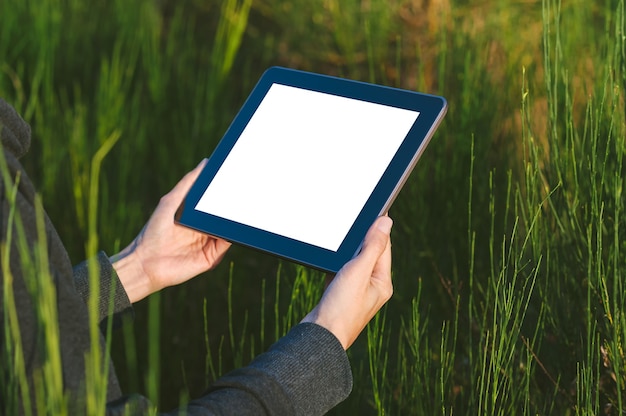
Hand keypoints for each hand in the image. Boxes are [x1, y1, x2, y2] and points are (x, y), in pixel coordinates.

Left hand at [111, 159, 231, 302]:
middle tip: (245, 189)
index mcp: (196, 215)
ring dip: (235, 218)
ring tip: (243, 204)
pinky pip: (227, 243)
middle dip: (234, 203)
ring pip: (229, 227)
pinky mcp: (213, 256)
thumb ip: (188, 183)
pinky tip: (233, 224)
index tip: (236, 175)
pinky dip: (233, 234)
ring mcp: (210, 243)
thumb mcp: (171, 201)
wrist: (147, 263)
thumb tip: (205, 163)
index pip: (216, 201)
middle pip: (225, 213)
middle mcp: (205, 229)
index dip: (225, 190)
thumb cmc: (154, 231)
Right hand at [301, 216, 392, 348]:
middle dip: (359, 240)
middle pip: (368, 254)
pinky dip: (334, 265)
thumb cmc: (341, 308)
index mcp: (382, 283)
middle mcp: (372, 288)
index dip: (377, 228)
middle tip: (350, 224)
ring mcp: (355, 293)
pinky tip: (327, 262)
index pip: (383, 247)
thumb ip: (372, 246)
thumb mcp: (358, 271)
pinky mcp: (339, 296)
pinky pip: (339, 273)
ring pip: (352, 263)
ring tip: (337, 243)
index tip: (370, 211)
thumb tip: (386, 222)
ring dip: (345, 253)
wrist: (319, 337)